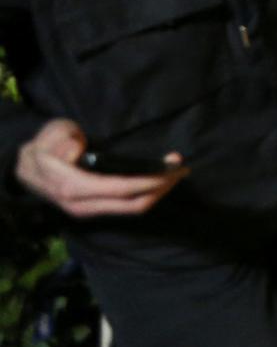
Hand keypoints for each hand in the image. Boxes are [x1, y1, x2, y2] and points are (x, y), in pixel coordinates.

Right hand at [15, 119, 186, 218]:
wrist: (25, 169)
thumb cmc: (43, 148)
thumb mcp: (50, 136)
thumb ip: (61, 141)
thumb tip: (74, 151)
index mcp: (73, 187)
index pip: (119, 189)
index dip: (148, 182)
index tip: (170, 170)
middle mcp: (83, 205)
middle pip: (132, 204)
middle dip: (161, 188)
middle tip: (182, 169)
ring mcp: (89, 210)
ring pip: (132, 208)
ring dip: (157, 192)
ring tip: (177, 171)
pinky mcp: (95, 209)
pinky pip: (126, 206)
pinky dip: (146, 194)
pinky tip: (160, 179)